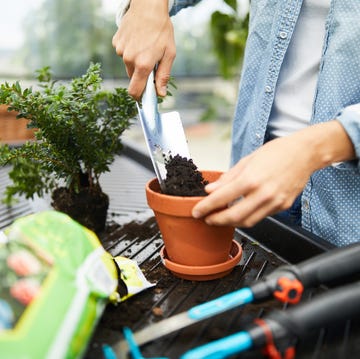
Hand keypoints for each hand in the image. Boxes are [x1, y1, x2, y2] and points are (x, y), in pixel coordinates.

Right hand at [112, 0, 175, 99]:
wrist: (148, 6)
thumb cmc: (162, 30)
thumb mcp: (169, 54)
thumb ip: (164, 76)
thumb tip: (161, 94)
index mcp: (142, 64)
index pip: (134, 90)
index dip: (139, 97)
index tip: (143, 98)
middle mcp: (129, 59)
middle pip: (133, 77)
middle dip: (141, 75)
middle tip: (151, 62)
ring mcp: (120, 50)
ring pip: (128, 65)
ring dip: (136, 62)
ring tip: (145, 46)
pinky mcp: (116, 42)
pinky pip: (123, 53)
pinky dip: (130, 51)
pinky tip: (138, 40)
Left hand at [192, 120, 355, 227]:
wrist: (305, 153)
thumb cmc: (277, 152)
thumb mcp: (248, 160)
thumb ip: (228, 178)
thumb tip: (210, 190)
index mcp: (251, 179)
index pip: (222, 198)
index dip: (206, 207)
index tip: (197, 211)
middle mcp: (263, 194)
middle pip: (234, 217)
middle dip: (216, 221)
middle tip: (207, 219)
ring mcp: (275, 202)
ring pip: (248, 222)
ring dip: (232, 222)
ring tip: (222, 216)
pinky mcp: (282, 207)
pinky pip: (261, 216)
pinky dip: (248, 216)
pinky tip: (241, 211)